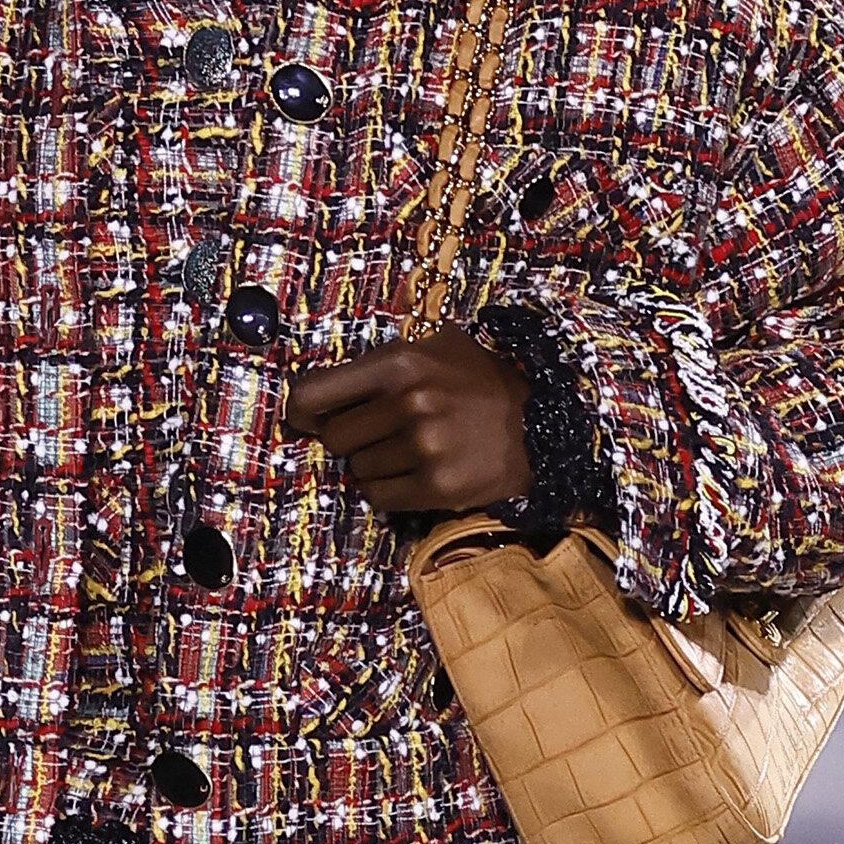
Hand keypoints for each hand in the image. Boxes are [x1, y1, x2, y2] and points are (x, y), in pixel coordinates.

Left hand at [284, 330, 528, 515]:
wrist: (542, 425)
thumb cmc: (482, 382)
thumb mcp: (439, 346)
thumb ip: (385, 360)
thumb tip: (325, 388)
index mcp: (399, 363)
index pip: (315, 393)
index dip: (301, 411)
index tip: (304, 420)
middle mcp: (407, 404)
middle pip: (334, 438)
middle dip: (348, 439)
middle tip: (376, 436)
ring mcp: (422, 448)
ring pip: (357, 470)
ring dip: (373, 465)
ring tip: (407, 452)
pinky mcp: (435, 487)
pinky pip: (379, 497)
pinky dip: (387, 491)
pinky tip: (411, 476)